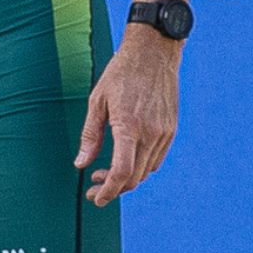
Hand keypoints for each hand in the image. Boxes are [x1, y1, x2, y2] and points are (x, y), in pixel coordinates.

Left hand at [73, 28, 179, 205]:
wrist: (154, 54)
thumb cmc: (120, 74)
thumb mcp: (97, 102)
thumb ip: (90, 136)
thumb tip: (81, 164)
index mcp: (129, 126)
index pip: (121, 172)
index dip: (108, 191)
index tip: (96, 198)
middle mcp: (151, 134)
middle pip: (134, 177)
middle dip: (113, 189)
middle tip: (94, 189)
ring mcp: (164, 133)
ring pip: (146, 171)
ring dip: (126, 179)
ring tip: (105, 174)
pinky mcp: (171, 130)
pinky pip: (156, 159)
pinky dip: (140, 167)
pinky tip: (125, 161)